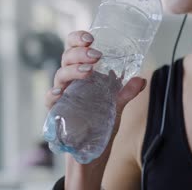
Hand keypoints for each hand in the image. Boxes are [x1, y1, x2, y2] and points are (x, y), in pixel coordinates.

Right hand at [44, 30, 146, 188]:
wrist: (92, 153)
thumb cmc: (101, 125)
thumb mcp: (117, 107)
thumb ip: (127, 93)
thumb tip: (142, 79)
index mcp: (83, 74)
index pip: (75, 49)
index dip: (78, 39)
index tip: (91, 37)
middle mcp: (71, 82)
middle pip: (67, 58)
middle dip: (79, 52)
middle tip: (96, 55)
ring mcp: (63, 96)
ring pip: (60, 75)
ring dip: (73, 70)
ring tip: (88, 71)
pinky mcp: (57, 113)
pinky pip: (50, 101)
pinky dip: (53, 95)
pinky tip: (61, 93)